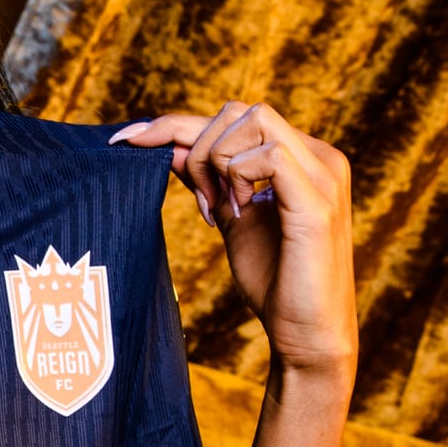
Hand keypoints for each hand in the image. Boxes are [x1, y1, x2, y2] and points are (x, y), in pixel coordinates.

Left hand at [112, 103, 356, 382]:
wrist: (307, 335)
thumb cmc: (275, 281)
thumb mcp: (229, 216)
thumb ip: (206, 179)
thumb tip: (162, 144)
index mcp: (301, 156)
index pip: (234, 118)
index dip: (174, 124)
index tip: (124, 141)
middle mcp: (318, 155)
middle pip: (237, 111)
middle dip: (196, 150)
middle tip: (201, 205)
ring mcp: (323, 173)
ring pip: (251, 120)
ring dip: (215, 163)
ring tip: (219, 211)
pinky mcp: (318, 200)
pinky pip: (267, 155)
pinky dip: (237, 179)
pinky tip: (235, 214)